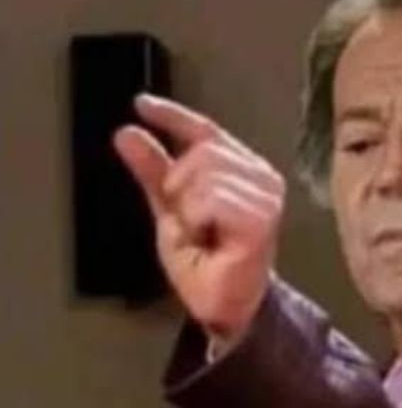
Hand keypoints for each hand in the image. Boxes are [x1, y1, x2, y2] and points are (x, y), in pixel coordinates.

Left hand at [113, 94, 285, 341]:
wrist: (224, 304)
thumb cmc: (205, 260)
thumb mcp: (170, 208)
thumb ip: (153, 169)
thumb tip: (127, 131)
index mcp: (243, 168)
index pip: (206, 130)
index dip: (173, 114)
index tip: (142, 104)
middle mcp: (262, 175)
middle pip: (201, 152)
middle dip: (179, 187)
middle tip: (190, 221)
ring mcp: (267, 195)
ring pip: (205, 175)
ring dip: (189, 210)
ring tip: (203, 234)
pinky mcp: (263, 217)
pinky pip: (211, 200)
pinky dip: (198, 221)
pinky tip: (210, 239)